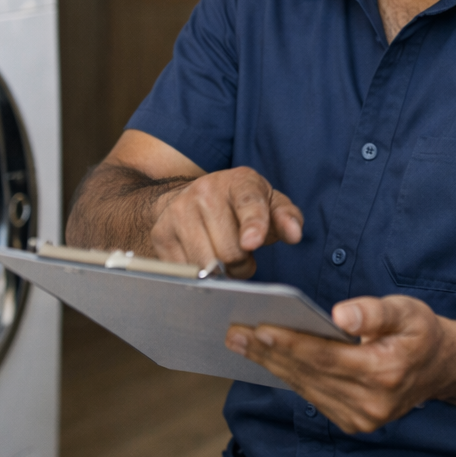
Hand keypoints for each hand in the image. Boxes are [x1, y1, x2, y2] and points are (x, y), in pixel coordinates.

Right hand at [150, 166, 302, 277]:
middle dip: (241, 263)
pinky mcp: (161, 234)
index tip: (252, 242)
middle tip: (241, 255)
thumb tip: (294, 233)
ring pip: (206, 264)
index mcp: (240, 182)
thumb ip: (286, 217)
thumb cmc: (240, 205)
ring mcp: (179, 212)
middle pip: (230, 250)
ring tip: (222, 258)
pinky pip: (184, 272)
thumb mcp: (269, 203)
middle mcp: (205, 192)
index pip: (248, 204)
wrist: (191, 197)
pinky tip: (201, 259)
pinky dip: (197, 275)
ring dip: (220, 273)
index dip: (253, 225)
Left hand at [226, 295, 455, 433]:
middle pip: (309, 374)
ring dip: (271, 365)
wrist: (441, 368)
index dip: (291, 343)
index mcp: (385, 373)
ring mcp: (361, 419)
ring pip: (306, 387)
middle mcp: (372, 404)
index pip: (326, 358)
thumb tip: (341, 315)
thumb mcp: (407, 311)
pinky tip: (266, 358)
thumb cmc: (420, 333)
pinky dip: (287, 376)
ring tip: (241, 342)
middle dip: (269, 352)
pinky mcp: (353, 423)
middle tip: (235, 332)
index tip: (260, 328)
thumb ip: (375, 312)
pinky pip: (312, 396)